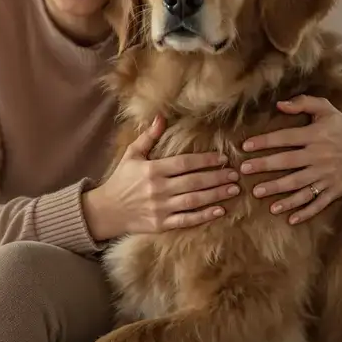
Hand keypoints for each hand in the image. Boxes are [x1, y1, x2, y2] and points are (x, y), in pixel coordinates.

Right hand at [84, 115, 238, 240]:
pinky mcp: (161, 224)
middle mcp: (158, 189)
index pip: (184, 163)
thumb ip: (148, 137)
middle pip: (194, 182)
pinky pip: (187, 220)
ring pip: (194, 201)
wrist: (106, 210)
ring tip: (233, 189)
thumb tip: (160, 116)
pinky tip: (220, 211)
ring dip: (216, 195)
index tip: (222, 158)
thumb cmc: (121, 180)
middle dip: (217, 177)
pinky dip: (204, 216)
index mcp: (152, 170)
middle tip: (235, 174)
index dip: (205, 160)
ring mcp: (161, 208)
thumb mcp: (132, 155)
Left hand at [239, 95, 341, 224]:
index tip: (245, 146)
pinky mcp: (335, 190)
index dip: (264, 141)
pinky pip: (318, 203)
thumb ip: (304, 103)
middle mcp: (318, 156)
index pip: (285, 138)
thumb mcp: (327, 109)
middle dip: (265, 167)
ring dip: (278, 191)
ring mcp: (326, 176)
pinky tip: (290, 219)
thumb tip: (279, 104)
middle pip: (287, 163)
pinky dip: (305, 212)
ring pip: (299, 185)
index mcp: (315, 136)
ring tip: (259, 194)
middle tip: (244, 171)